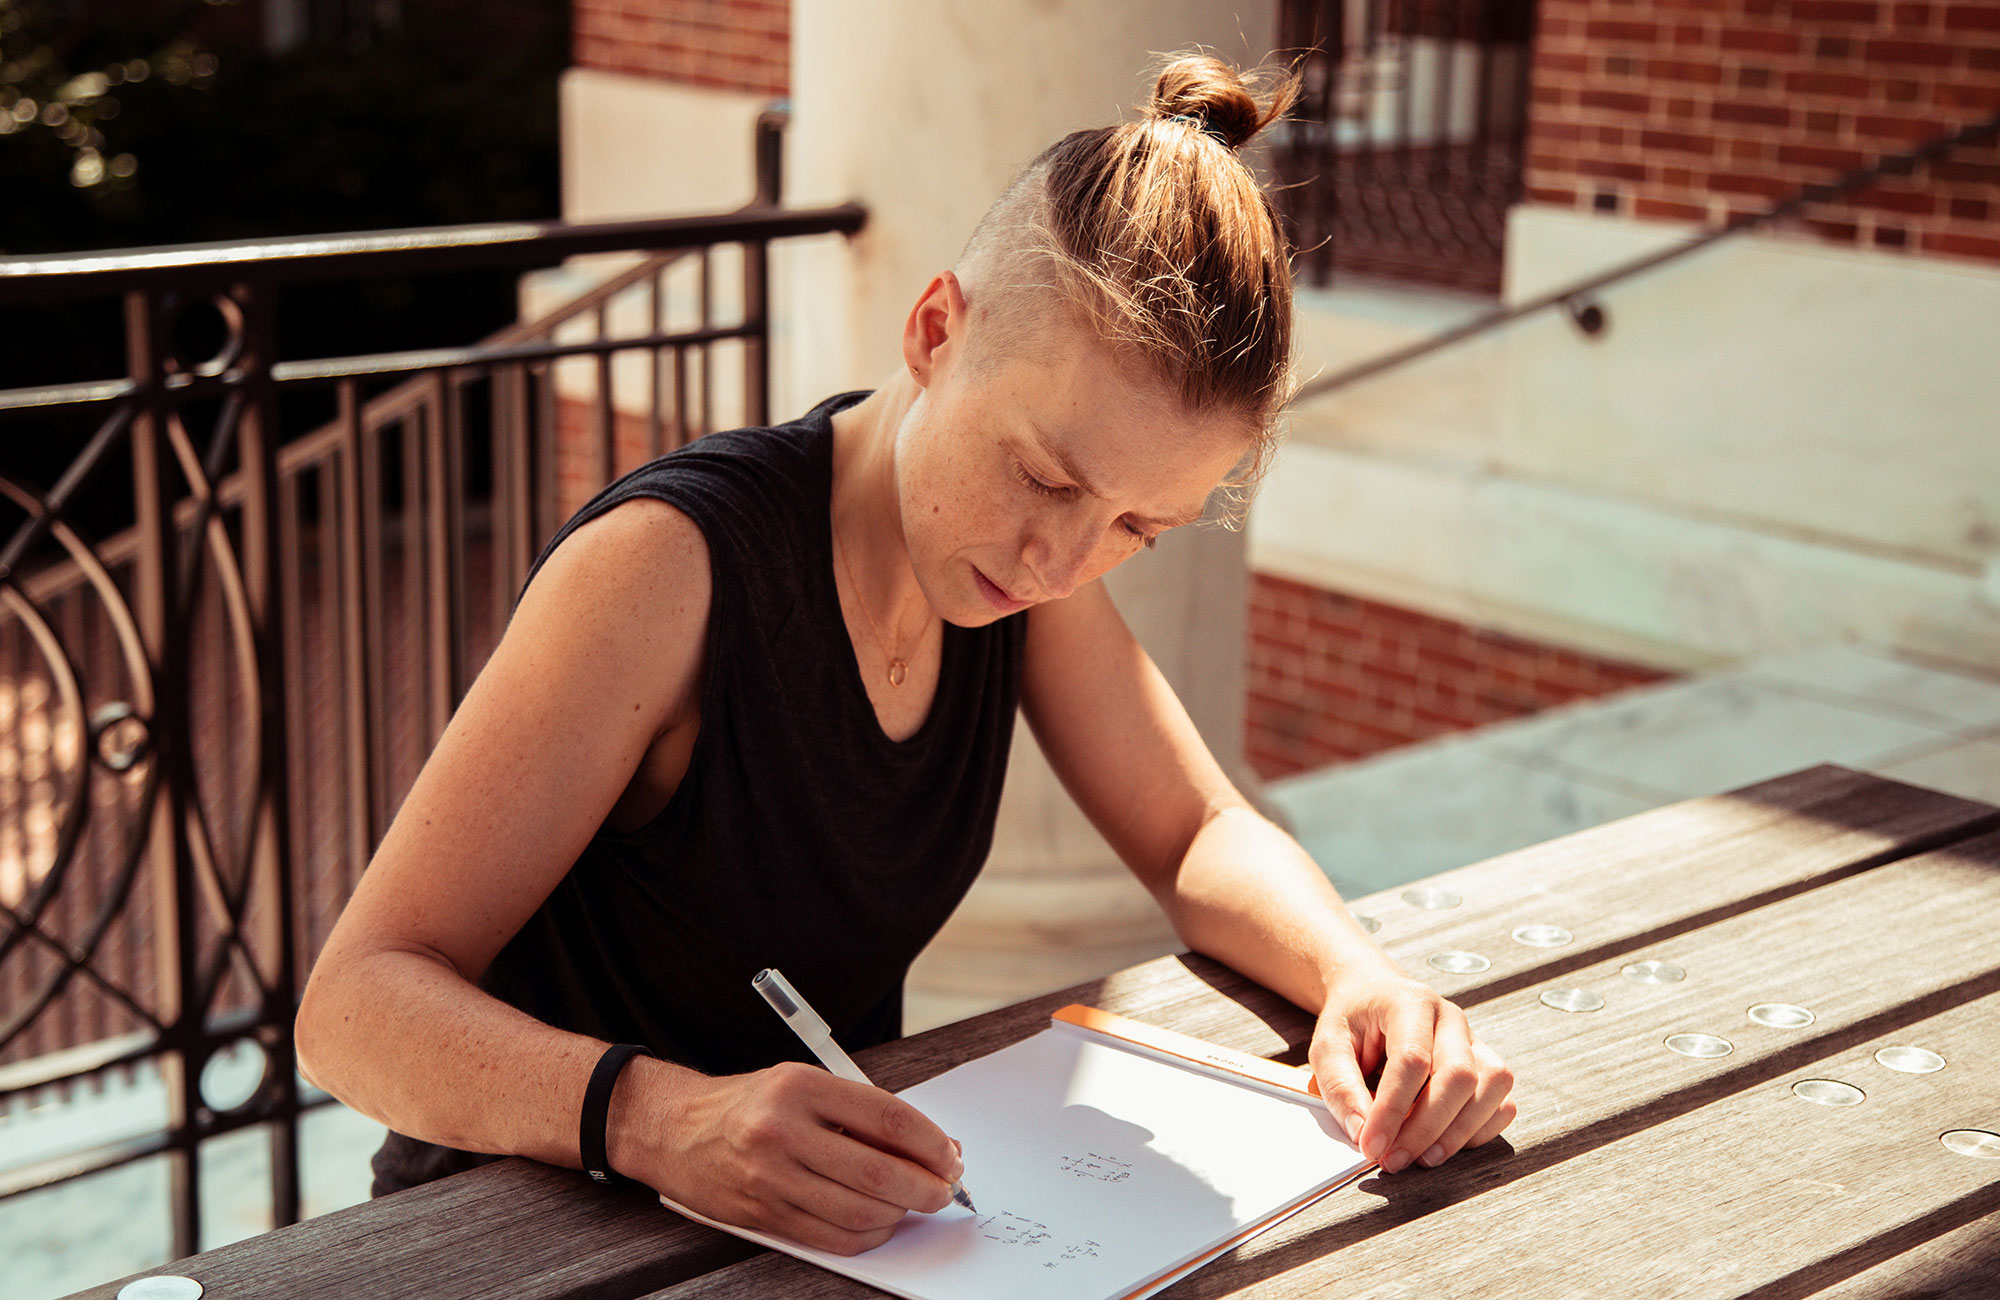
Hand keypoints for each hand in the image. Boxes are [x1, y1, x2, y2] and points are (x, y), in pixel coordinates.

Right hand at [616, 1059, 963, 1253]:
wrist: (675, 1131)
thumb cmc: (751, 1104)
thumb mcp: (804, 1085)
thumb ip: (862, 1113)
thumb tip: (931, 1145)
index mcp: (799, 1087)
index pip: (885, 1117)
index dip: (929, 1142)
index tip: (951, 1155)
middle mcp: (782, 1132)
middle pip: (877, 1171)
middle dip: (925, 1186)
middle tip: (944, 1190)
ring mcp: (770, 1178)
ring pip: (859, 1210)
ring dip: (900, 1213)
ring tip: (913, 1203)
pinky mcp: (764, 1215)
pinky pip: (832, 1236)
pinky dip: (868, 1234)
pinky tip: (880, 1221)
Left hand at [1306, 965, 1514, 1173]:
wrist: (1375, 995)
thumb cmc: (1352, 1021)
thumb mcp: (1327, 1045)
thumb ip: (1340, 1086)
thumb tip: (1362, 1132)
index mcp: (1409, 1003)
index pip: (1412, 1060)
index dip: (1392, 1110)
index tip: (1370, 1146)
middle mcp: (1450, 1019)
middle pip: (1459, 1076)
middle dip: (1426, 1129)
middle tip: (1394, 1160)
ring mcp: (1474, 1041)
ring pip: (1491, 1088)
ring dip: (1458, 1134)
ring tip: (1421, 1158)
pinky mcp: (1486, 1065)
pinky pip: (1502, 1102)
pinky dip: (1479, 1131)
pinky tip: (1445, 1142)